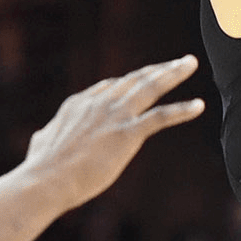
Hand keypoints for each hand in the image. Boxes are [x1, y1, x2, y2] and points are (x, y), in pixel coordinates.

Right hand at [23, 55, 204, 210]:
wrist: (46, 179)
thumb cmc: (40, 168)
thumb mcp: (41, 144)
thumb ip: (46, 135)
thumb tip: (41, 136)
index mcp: (79, 103)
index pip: (110, 86)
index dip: (130, 82)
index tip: (145, 79)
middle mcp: (99, 102)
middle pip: (135, 79)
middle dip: (158, 69)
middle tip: (178, 61)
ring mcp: (114, 115)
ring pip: (150, 87)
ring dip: (173, 73)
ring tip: (190, 63)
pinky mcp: (127, 133)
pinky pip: (161, 116)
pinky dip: (182, 110)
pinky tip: (199, 105)